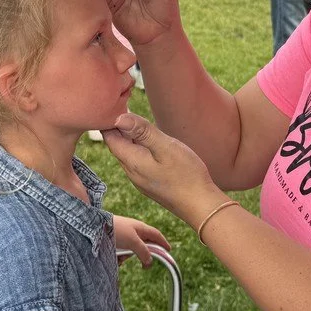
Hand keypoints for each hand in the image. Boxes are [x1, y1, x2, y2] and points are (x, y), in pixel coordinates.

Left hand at [103, 112, 225, 227]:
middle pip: (117, 145)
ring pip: (128, 153)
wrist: (201, 205)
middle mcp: (131, 172)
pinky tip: (148, 142)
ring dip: (128, 138)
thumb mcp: (166, 147)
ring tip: (134, 120)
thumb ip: (142, 132)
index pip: (110, 137)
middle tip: (122, 105)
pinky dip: (138, 148)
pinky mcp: (150, 183)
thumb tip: (119, 118)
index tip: (114, 104)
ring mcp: (140, 180)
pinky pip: (137, 161)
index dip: (109, 120)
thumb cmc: (187, 175)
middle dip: (117, 127)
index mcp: (132, 161)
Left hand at [111, 214, 169, 267]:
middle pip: (144, 245)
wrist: (93, 226)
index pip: (156, 235)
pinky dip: (119, 257)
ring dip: (126, 257)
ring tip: (120, 259)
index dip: (163, 242)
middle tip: (144, 266)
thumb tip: (150, 261)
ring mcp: (123, 236)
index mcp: (140, 228)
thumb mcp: (133, 241)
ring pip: (130, 250)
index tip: (168, 250)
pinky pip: (120, 252)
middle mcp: (133, 231)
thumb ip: (143, 251)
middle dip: (142, 255)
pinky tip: (114, 259)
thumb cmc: (115, 230)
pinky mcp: (114, 241)